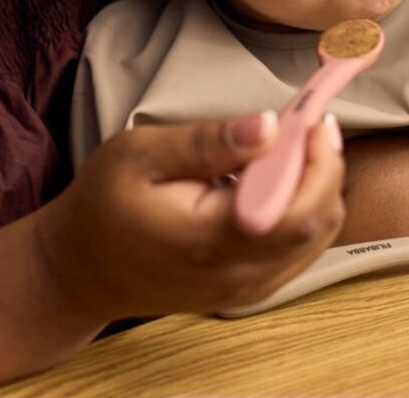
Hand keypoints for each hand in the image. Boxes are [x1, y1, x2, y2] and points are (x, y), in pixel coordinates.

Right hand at [35, 112, 344, 320]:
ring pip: (317, 238)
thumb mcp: (140, 155)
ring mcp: (247, 288)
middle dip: (327, 167)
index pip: (298, 209)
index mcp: (212, 239)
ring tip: (297, 147)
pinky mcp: (249, 289)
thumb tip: (269, 126)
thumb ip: (207, 142)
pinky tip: (284, 180)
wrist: (81, 271)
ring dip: (320, 188)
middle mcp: (238, 273)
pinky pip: (302, 251)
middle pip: (318, 222)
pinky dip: (307, 211)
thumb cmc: (104, 205)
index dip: (321, 161)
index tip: (316, 118)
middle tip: (312, 126)